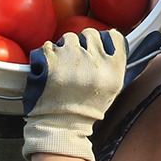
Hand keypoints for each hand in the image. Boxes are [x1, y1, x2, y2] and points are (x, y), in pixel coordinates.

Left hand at [22, 27, 127, 160]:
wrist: (61, 126)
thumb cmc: (86, 108)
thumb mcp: (112, 88)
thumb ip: (113, 63)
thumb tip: (109, 39)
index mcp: (113, 68)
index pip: (112, 36)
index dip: (102, 41)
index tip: (95, 51)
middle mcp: (95, 61)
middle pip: (89, 34)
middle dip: (82, 45)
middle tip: (76, 64)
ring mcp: (71, 58)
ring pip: (68, 38)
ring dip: (64, 50)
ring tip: (63, 70)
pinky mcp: (50, 60)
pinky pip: (49, 46)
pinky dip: (46, 56)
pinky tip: (50, 72)